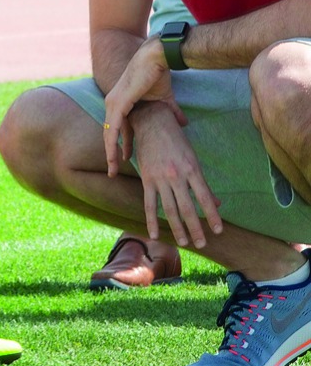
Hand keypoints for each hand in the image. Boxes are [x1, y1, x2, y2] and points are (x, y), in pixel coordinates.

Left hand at [103, 37, 187, 176]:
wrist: (157, 58)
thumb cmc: (159, 75)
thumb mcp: (164, 99)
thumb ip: (171, 112)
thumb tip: (183, 123)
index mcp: (122, 104)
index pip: (119, 129)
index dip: (121, 145)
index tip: (124, 160)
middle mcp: (113, 104)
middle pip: (110, 134)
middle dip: (112, 154)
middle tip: (113, 172)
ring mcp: (113, 103)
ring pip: (108, 134)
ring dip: (110, 153)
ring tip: (112, 170)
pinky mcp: (118, 103)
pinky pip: (113, 128)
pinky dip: (113, 143)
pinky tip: (114, 156)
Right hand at [131, 104, 222, 248]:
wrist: (152, 122)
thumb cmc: (175, 139)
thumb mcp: (193, 158)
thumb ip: (202, 183)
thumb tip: (217, 203)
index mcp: (192, 169)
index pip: (205, 198)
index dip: (212, 216)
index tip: (218, 231)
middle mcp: (177, 176)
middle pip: (188, 208)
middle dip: (196, 228)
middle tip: (202, 244)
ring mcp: (161, 179)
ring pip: (170, 209)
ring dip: (178, 228)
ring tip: (184, 242)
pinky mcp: (147, 179)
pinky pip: (149, 204)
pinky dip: (151, 220)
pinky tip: (155, 233)